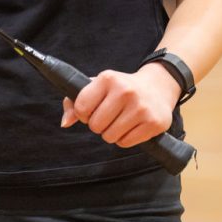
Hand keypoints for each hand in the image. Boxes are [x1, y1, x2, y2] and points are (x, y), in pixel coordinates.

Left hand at [60, 63, 181, 147]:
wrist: (157, 87)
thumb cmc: (119, 89)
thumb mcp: (97, 87)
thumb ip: (74, 103)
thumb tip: (65, 123)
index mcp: (107, 78)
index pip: (81, 107)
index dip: (83, 114)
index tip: (91, 110)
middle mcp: (125, 91)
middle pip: (95, 126)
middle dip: (98, 125)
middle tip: (108, 116)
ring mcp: (141, 107)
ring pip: (110, 137)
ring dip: (111, 134)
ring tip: (119, 121)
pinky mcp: (154, 123)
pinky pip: (126, 143)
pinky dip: (124, 139)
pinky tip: (131, 127)